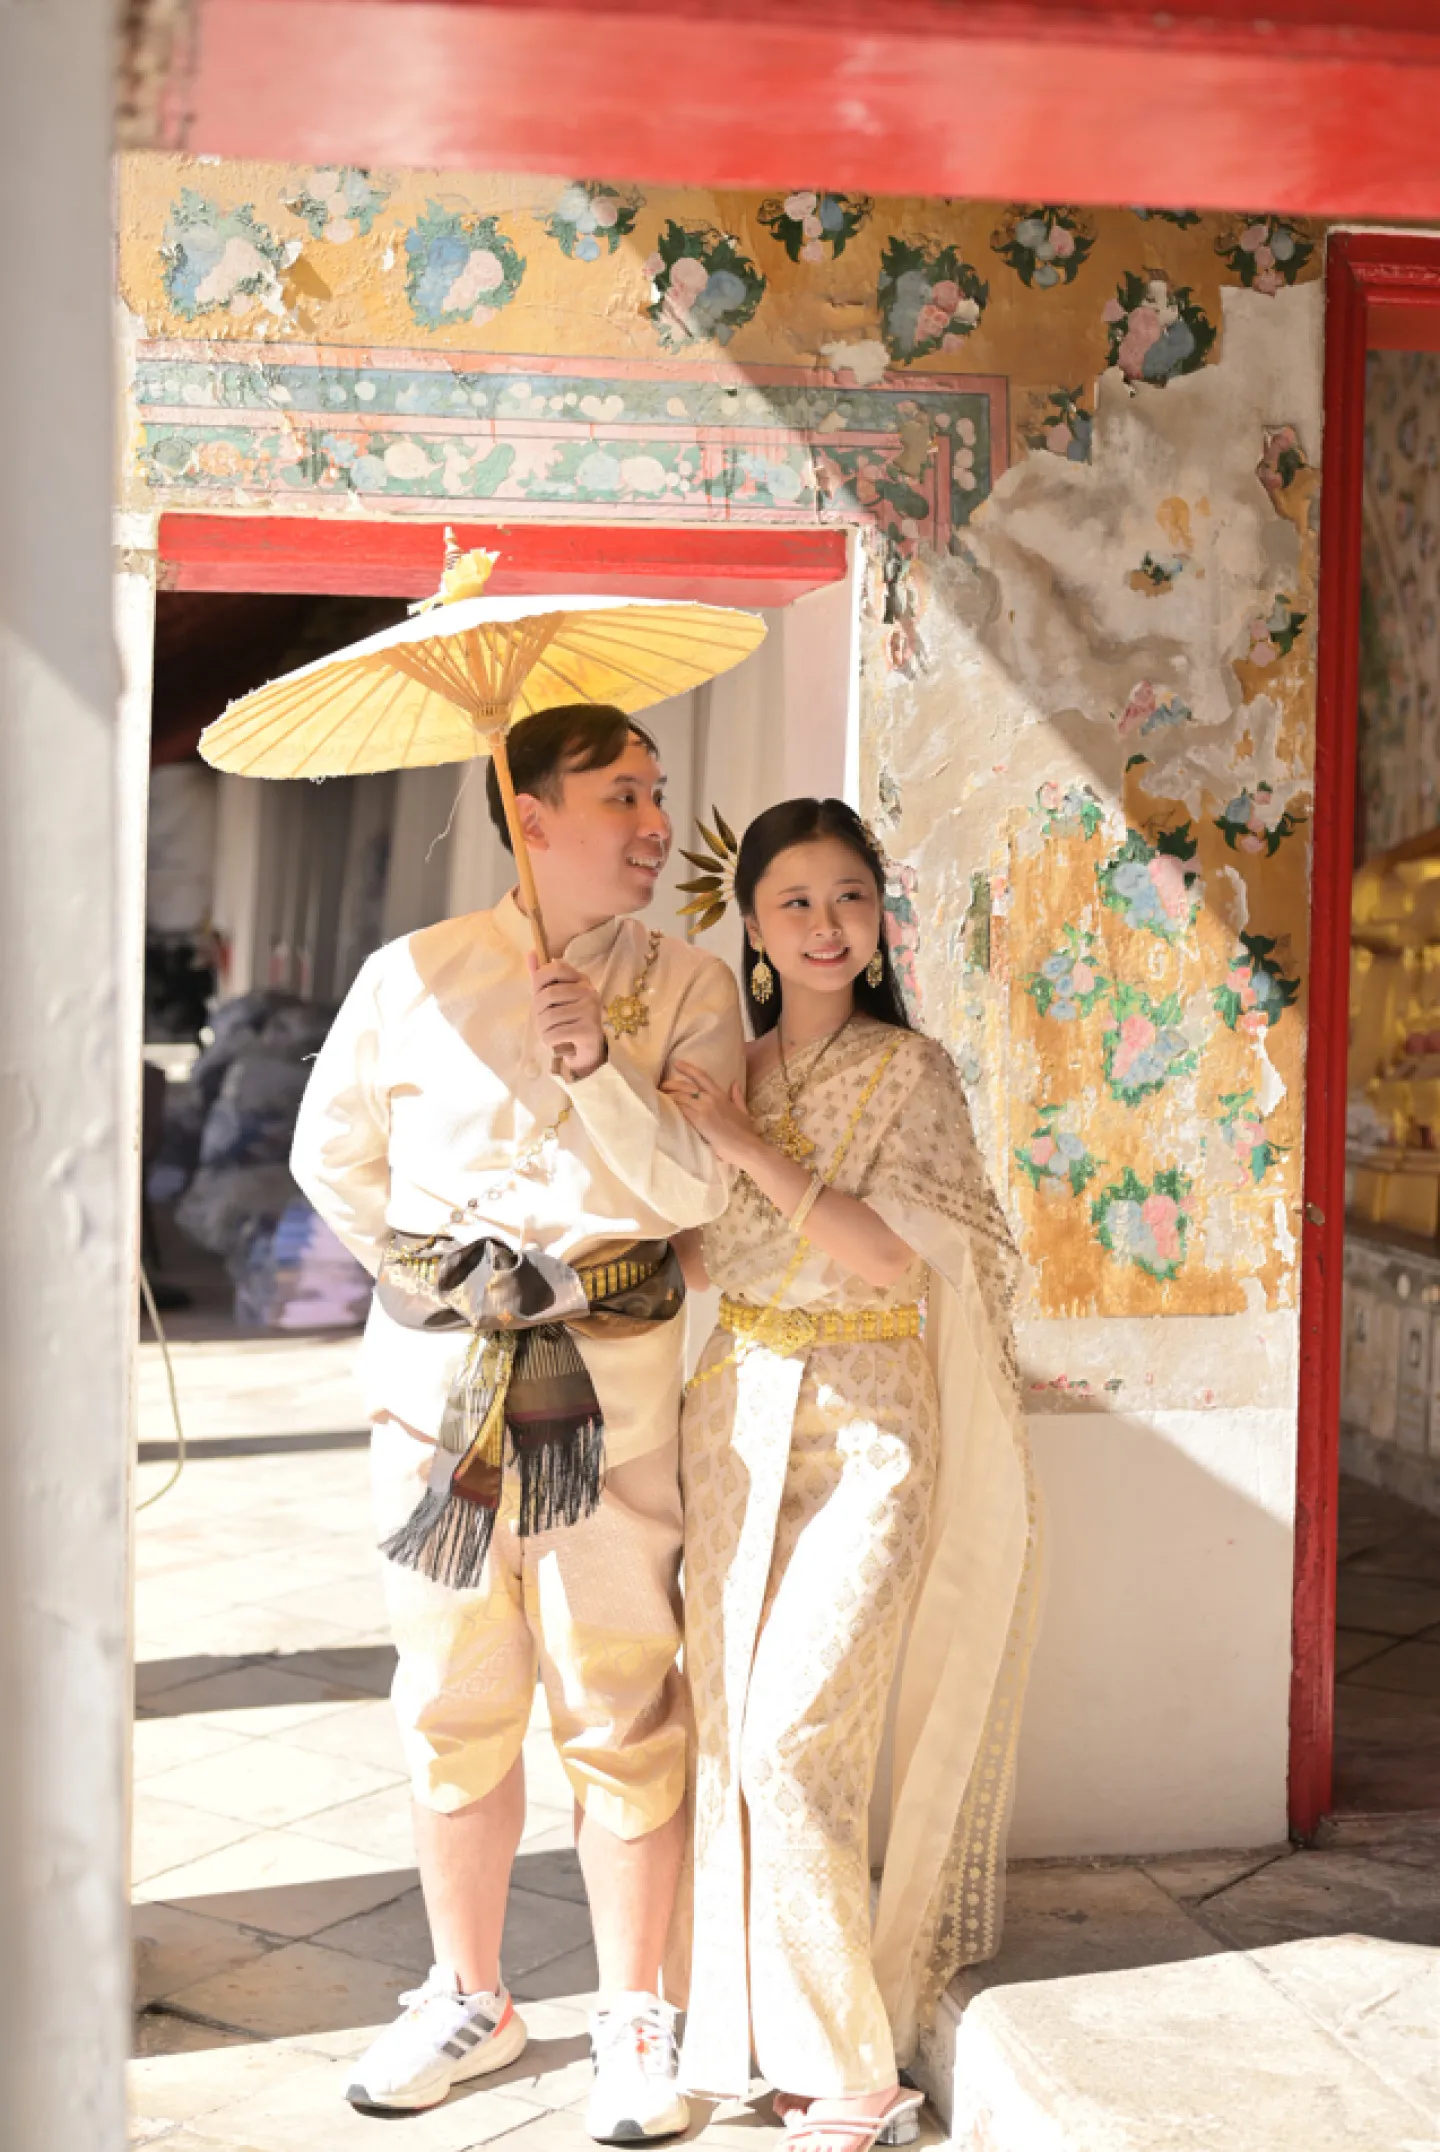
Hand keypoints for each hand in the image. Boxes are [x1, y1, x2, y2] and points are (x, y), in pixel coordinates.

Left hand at [529, 955, 606, 1078]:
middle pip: (548, 994)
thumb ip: (542, 977)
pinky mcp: (588, 1031)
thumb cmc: (568, 1020)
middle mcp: (589, 992)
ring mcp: (591, 1011)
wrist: (587, 1049)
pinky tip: (555, 1041)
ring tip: (548, 1032)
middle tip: (541, 1020)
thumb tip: (530, 954)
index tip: (538, 993)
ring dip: (542, 1029)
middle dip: (537, 1011)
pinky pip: (555, 1033)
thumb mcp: (555, 997)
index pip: (557, 968)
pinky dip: (548, 1040)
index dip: (540, 979)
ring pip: (549, 1017)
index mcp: (581, 981)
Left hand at [660, 1058, 757, 1166]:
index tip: (676, 1063)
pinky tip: (664, 1108)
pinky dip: (671, 1107)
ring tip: (659, 1097)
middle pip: (685, 1086)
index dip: (688, 1068)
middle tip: (662, 1086)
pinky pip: (681, 1110)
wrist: (745, 1147)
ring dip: (668, 1096)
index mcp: (720, 1095)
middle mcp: (710, 1098)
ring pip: (680, 1097)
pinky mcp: (698, 1121)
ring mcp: (703, 1109)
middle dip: (671, 1084)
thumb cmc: (745, 1132)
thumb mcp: (743, 1110)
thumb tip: (735, 1083)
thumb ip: (737, 1096)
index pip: (702, 1076)